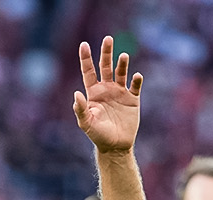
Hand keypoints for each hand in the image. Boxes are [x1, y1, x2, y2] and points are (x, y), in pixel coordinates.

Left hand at [72, 37, 144, 154]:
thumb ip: (80, 109)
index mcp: (93, 92)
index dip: (86, 58)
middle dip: (106, 52)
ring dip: (122, 64)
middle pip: (106, 66)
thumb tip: (76, 94)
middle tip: (108, 38)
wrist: (115, 146)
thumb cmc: (98, 135)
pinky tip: (136, 76)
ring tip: (123, 56)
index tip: (84, 44)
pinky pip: (135, 86)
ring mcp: (120, 93)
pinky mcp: (133, 99)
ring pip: (121, 73)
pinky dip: (136, 80)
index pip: (89, 71)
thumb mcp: (86, 123)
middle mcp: (106, 89)